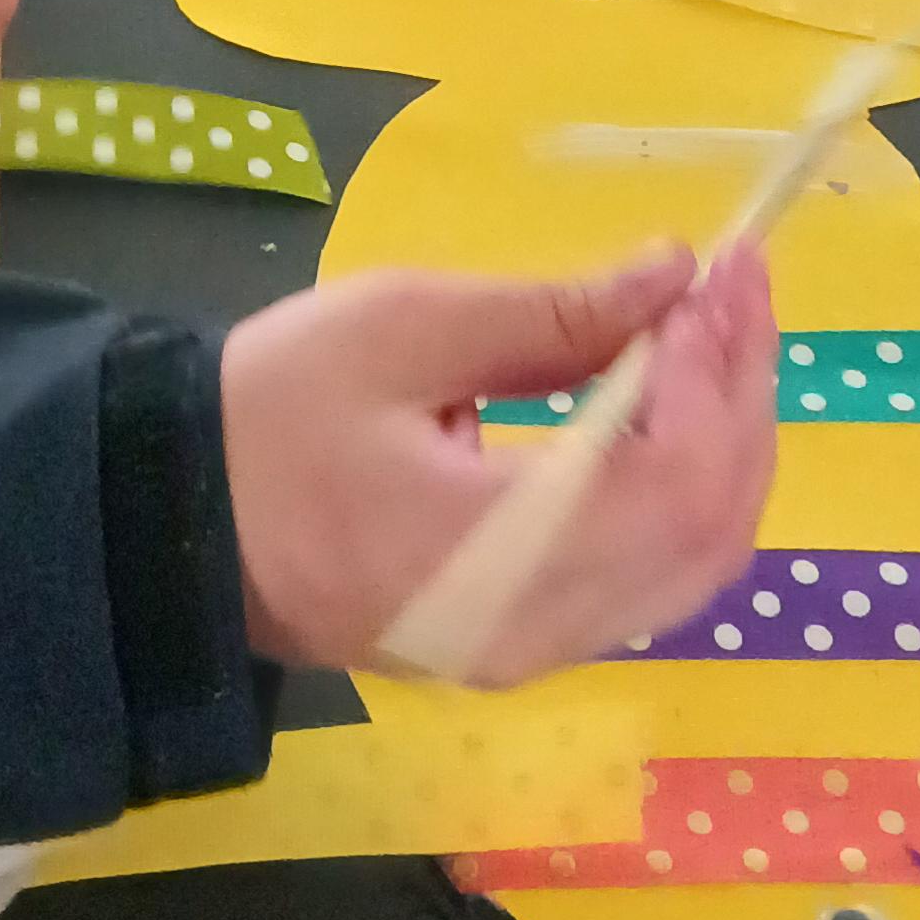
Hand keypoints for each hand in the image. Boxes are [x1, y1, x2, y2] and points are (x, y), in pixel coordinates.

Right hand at [218, 245, 777, 686]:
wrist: (176, 522)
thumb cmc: (270, 413)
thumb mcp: (401, 328)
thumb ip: (549, 313)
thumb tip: (671, 276)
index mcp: (502, 552)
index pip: (678, 479)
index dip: (722, 372)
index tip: (723, 269)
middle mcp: (539, 627)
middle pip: (711, 531)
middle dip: (743, 399)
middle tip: (733, 288)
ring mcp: (533, 650)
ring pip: (692, 564)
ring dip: (722, 443)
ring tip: (708, 332)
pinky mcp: (518, 642)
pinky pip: (646, 576)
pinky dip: (681, 486)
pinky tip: (662, 403)